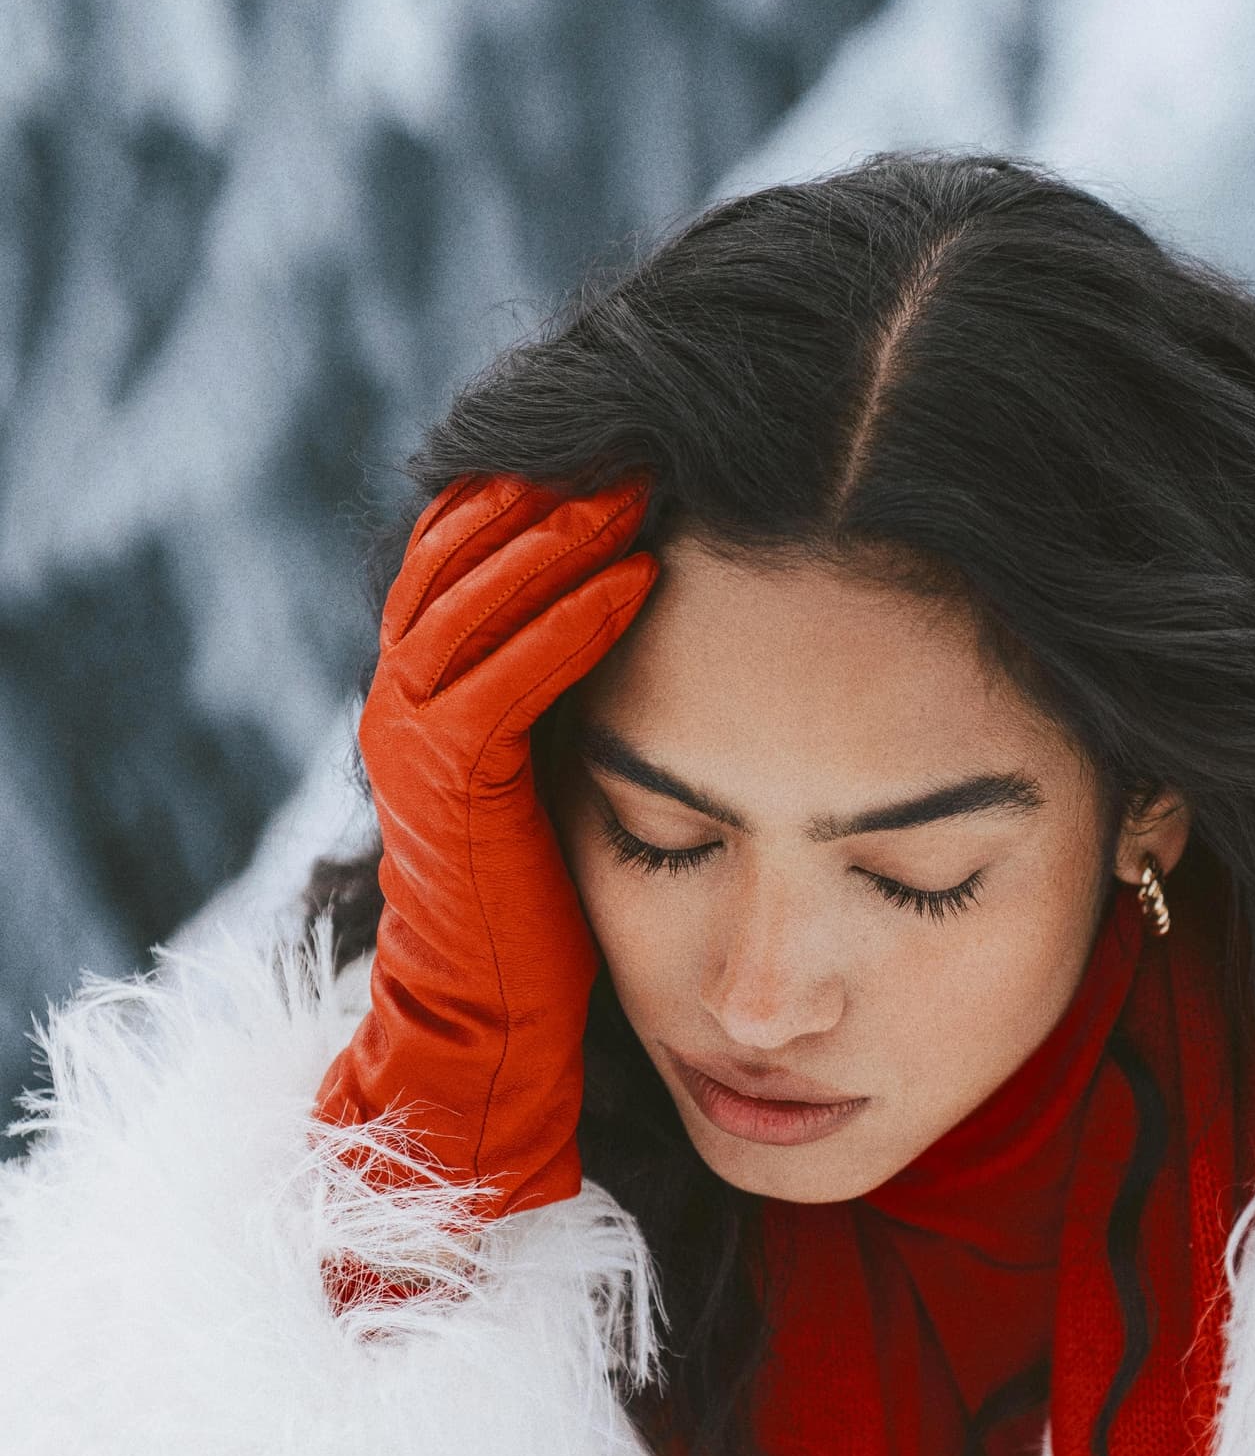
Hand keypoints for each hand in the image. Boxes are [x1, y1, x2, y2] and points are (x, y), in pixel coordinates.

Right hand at [314, 473, 654, 1214]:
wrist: (487, 1026)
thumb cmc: (541, 910)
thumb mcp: (554, 775)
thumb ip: (566, 693)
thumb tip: (650, 606)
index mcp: (426, 684)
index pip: (466, 543)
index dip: (534, 482)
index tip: (627, 432)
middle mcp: (403, 694)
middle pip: (461, 544)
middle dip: (548, 480)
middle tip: (641, 428)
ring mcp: (414, 735)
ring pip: (473, 595)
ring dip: (559, 532)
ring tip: (644, 481)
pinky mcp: (449, 786)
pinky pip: (503, 680)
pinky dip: (567, 623)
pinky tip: (637, 580)